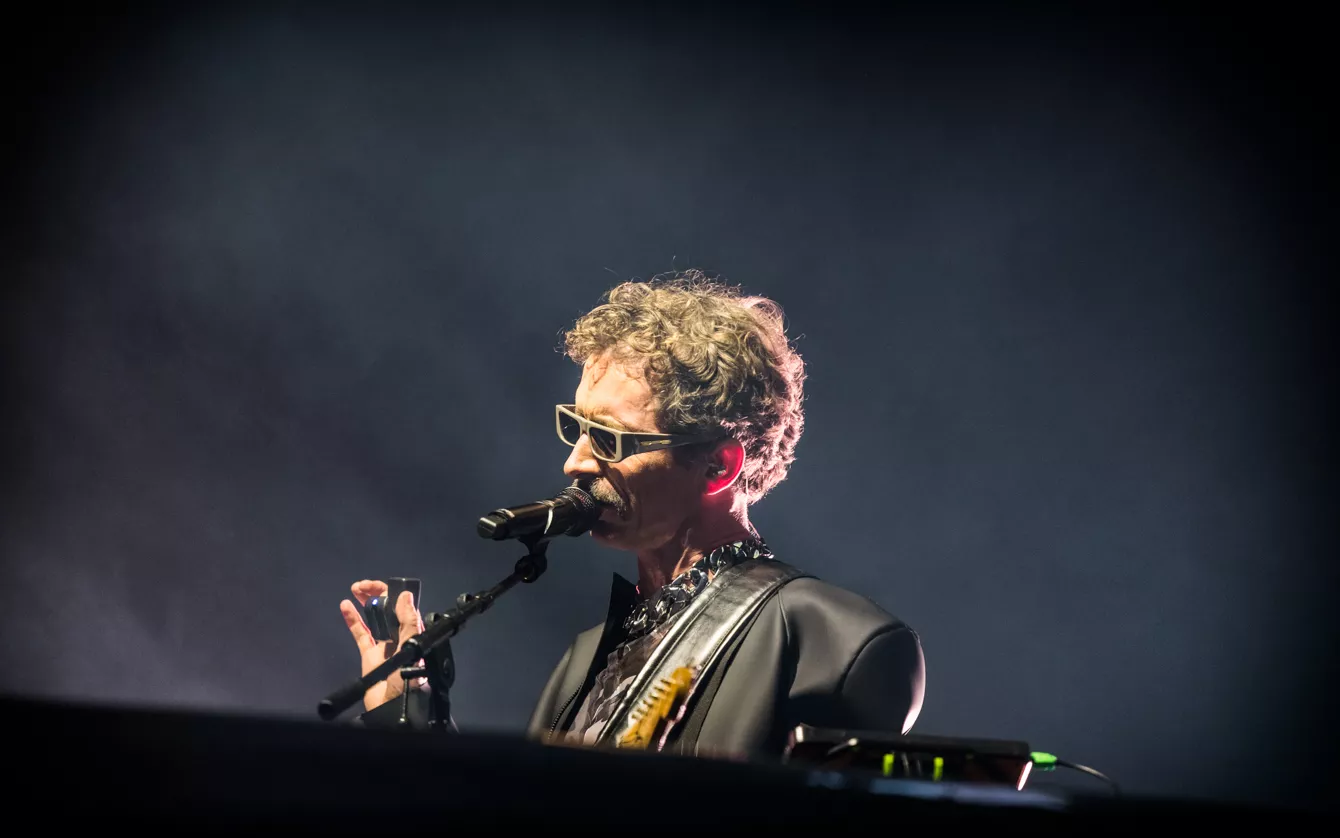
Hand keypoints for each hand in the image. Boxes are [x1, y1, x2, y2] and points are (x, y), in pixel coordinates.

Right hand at [340, 579, 425, 711]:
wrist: (392, 707)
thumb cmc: (406, 680)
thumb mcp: (412, 648)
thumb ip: (409, 622)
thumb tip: (405, 595)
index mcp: (412, 632)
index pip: (403, 605)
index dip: (391, 592)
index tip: (378, 587)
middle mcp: (399, 635)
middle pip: (387, 608)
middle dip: (376, 593)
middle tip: (362, 586)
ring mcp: (383, 644)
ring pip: (374, 617)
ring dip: (365, 602)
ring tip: (355, 589)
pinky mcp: (369, 654)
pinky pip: (361, 633)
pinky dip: (353, 619)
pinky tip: (346, 606)